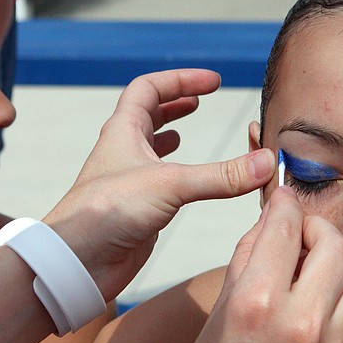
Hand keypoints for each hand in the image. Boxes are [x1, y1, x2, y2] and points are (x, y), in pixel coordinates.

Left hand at [42, 69, 274, 300]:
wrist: (77, 262)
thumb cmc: (107, 214)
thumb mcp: (170, 184)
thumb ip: (221, 175)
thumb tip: (266, 163)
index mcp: (123, 132)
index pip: (149, 88)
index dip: (180, 80)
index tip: (213, 82)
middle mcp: (124, 152)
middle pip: (147, 114)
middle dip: (175, 103)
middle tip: (201, 98)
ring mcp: (129, 181)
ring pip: (150, 147)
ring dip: (170, 133)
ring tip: (189, 128)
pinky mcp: (137, 209)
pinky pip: (159, 181)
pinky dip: (177, 173)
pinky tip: (188, 179)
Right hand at [171, 187, 342, 342]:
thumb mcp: (216, 318)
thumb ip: (246, 263)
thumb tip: (268, 224)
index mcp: (257, 303)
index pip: (284, 227)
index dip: (284, 204)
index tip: (282, 200)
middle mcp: (301, 322)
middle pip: (334, 242)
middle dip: (317, 226)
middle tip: (301, 233)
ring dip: (339, 259)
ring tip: (317, 266)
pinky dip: (338, 300)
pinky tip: (317, 309)